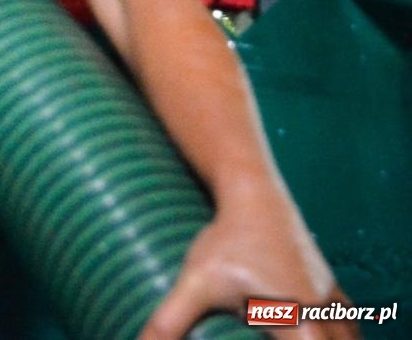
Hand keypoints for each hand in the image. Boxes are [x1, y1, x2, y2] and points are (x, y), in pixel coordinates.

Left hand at [141, 193, 347, 339]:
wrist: (252, 190)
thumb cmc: (226, 238)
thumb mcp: (195, 282)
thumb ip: (168, 321)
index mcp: (296, 320)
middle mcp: (320, 310)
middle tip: (274, 336)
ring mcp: (327, 294)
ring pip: (346, 334)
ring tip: (293, 336)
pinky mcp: (326, 280)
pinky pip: (345, 315)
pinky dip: (340, 329)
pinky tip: (320, 330)